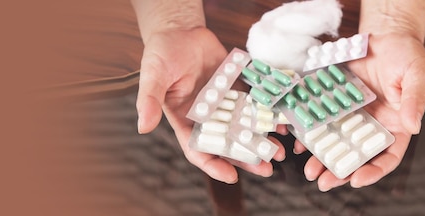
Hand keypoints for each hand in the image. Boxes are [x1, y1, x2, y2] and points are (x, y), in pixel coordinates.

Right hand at [136, 27, 285, 183]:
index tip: (231, 176)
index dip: (213, 165)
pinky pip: (253, 104)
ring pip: (245, 128)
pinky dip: (267, 114)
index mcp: (184, 120)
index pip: (198, 149)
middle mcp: (206, 117)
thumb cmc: (161, 55)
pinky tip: (282, 121)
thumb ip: (149, 101)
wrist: (179, 30)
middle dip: (246, 158)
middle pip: (228, 144)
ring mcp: (223, 103)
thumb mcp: (153, 77)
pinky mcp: (236, 88)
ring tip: (280, 150)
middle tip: (266, 168)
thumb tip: (142, 127)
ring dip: (261, 140)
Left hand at [295, 32, 424, 190]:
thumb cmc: (406, 57)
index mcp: (394, 126)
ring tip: (309, 168)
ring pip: (335, 142)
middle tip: (323, 182)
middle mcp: (370, 125)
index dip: (373, 171)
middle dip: (339, 171)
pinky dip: (310, 131)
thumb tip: (413, 125)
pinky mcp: (333, 102)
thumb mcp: (416, 76)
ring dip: (321, 157)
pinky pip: (320, 120)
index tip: (356, 180)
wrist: (384, 37)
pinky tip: (300, 139)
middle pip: (355, 155)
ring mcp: (350, 115)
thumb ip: (413, 101)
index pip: (386, 156)